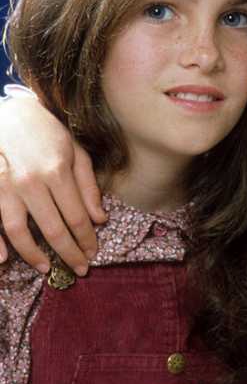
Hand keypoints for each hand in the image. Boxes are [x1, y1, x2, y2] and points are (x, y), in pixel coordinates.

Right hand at [0, 90, 104, 274]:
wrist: (10, 114)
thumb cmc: (48, 133)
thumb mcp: (76, 152)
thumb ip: (88, 187)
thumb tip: (100, 219)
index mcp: (57, 171)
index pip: (77, 216)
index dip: (86, 239)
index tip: (94, 253)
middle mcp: (31, 181)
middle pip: (53, 228)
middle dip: (68, 252)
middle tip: (79, 269)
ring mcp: (5, 186)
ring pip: (19, 230)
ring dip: (33, 255)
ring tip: (46, 268)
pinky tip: (4, 260)